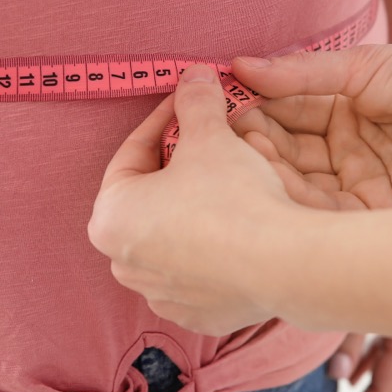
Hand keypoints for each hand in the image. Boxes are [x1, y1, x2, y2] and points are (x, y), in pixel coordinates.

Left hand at [88, 65, 297, 335]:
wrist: (282, 262)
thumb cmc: (231, 198)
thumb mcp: (209, 137)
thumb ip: (194, 103)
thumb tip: (193, 76)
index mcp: (110, 219)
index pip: (132, 154)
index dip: (164, 121)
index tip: (188, 104)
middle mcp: (124, 264)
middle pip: (150, 199)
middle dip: (177, 168)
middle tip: (208, 142)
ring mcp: (161, 296)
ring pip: (175, 238)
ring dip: (194, 211)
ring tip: (228, 184)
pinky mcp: (199, 315)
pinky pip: (201, 272)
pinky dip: (214, 251)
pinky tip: (240, 229)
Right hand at [231, 38, 391, 208]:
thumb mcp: (358, 68)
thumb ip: (299, 74)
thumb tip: (237, 66)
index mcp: (336, 117)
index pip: (280, 121)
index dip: (250, 120)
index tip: (218, 118)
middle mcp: (343, 156)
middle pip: (285, 160)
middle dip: (255, 155)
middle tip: (223, 151)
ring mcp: (360, 187)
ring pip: (301, 190)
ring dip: (272, 183)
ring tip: (242, 173)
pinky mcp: (380, 214)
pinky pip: (332, 216)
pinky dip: (303, 209)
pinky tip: (276, 198)